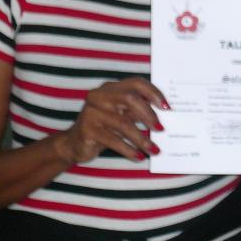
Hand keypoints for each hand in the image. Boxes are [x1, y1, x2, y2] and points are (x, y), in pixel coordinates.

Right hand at [54, 77, 168, 163]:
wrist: (74, 144)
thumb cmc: (104, 127)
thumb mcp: (121, 115)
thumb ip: (138, 110)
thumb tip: (164, 114)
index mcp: (110, 88)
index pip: (136, 83)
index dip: (153, 93)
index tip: (166, 107)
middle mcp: (99, 96)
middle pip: (130, 99)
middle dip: (148, 115)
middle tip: (161, 129)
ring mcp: (91, 112)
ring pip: (123, 123)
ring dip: (141, 139)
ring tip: (153, 150)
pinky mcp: (87, 130)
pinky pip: (113, 140)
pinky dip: (128, 150)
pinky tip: (138, 157)